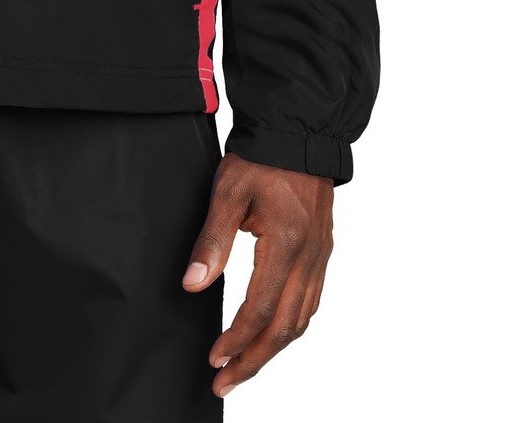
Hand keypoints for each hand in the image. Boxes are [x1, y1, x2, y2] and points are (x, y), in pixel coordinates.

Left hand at [181, 151, 333, 398]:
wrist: (298, 134)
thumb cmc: (261, 159)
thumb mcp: (227, 193)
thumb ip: (212, 241)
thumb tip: (194, 284)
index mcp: (285, 245)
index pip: (260, 309)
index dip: (236, 340)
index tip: (214, 359)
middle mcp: (309, 259)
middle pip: (285, 328)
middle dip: (254, 360)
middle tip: (225, 382)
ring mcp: (320, 258)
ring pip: (302, 320)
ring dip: (273, 350)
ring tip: (244, 367)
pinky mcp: (322, 253)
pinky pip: (311, 302)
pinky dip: (291, 327)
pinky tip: (273, 334)